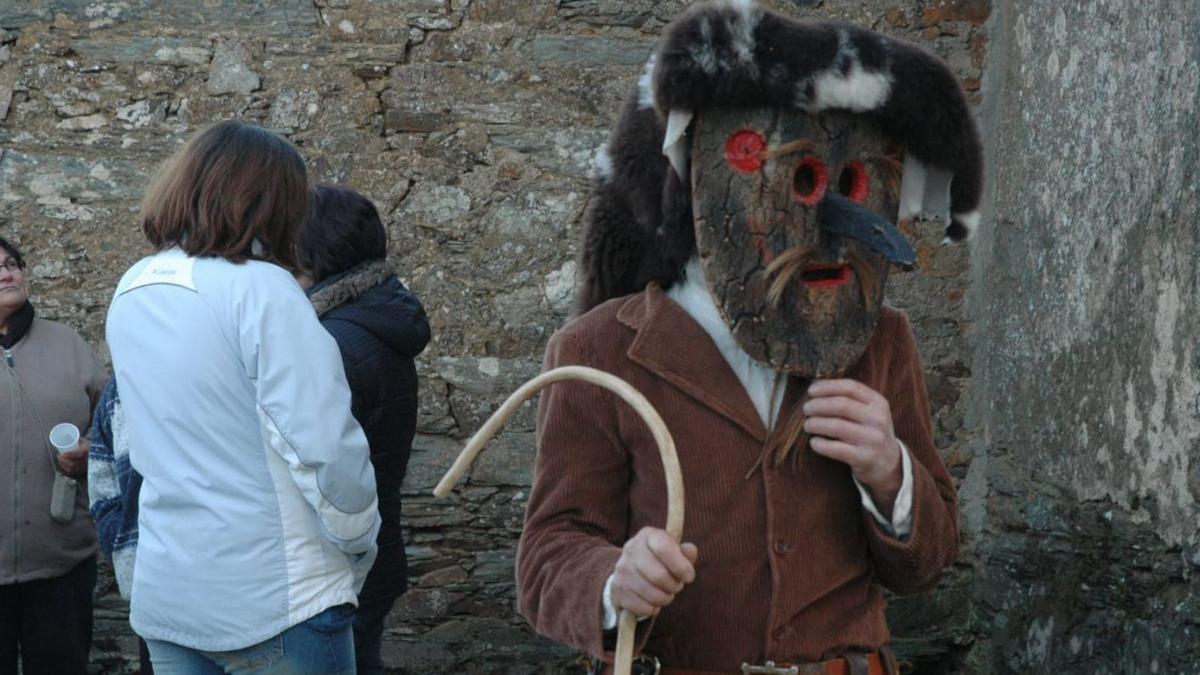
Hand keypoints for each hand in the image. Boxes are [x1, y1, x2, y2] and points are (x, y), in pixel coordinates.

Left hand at [57, 438, 89, 478]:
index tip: (62, 454)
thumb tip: (66, 436)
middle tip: (59, 456)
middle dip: (64, 461)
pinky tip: (64, 465)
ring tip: (60, 460)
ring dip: (64, 465)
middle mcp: (88, 460)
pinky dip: (67, 469)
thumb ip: (76, 439)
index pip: (79, 454)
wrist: (99, 454)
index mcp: (88, 451)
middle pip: (74, 463)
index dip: (70, 455)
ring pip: (73, 468)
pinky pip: (74, 472)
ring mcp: (85, 466)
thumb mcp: (85, 441)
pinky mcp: (83, 470)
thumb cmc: (90, 446)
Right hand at [610, 527, 697, 618]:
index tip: (689, 576)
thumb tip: (690, 550)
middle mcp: (631, 549)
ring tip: (665, 593)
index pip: (664, 548)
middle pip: (659, 575)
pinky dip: (653, 609)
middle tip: (677, 586)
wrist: (631, 572)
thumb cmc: (660, 561)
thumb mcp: (674, 552)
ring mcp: (621, 570)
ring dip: (665, 598)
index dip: (680, 565)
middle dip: (674, 585)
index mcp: (648, 535)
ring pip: (652, 594)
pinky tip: (652, 601)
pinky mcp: (617, 590)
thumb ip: (685, 552)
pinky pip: (643, 607)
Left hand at [803, 379, 901, 515]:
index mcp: (878, 403)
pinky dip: (820, 444)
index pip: (850, 387)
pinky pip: (836, 449)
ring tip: (807, 425)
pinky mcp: (864, 458)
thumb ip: (849, 399)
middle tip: (805, 409)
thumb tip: (814, 389)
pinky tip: (813, 442)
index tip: (810, 391)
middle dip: (818, 405)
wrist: (888, 464)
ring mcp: (872, 439)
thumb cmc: (869, 432)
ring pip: (837, 426)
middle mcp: (878, 419)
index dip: (827, 386)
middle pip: (841, 405)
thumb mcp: (869, 412)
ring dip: (816, 424)